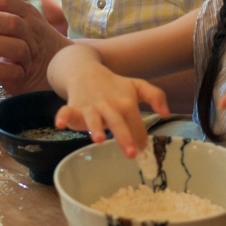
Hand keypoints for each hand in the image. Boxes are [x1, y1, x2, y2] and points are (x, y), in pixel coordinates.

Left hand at [0, 0, 69, 93]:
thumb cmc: (31, 39)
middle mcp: (32, 33)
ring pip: (15, 46)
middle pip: (11, 21)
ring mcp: (30, 55)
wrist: (59, 65)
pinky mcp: (25, 76)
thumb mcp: (22, 18)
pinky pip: (12, 72)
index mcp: (28, 14)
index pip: (6, 0)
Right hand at [53, 67, 168, 157]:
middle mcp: (109, 106)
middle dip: (124, 137)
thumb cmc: (115, 85)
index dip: (140, 138)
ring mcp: (90, 107)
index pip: (136, 124)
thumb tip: (166, 113)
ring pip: (93, 119)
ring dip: (95, 128)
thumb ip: (155, 95)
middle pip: (117, 122)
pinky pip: (66, 112)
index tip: (143, 150)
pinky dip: (62, 117)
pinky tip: (60, 124)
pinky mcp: (74, 106)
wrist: (86, 71)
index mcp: (126, 103)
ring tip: (99, 139)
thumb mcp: (137, 85)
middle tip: (131, 154)